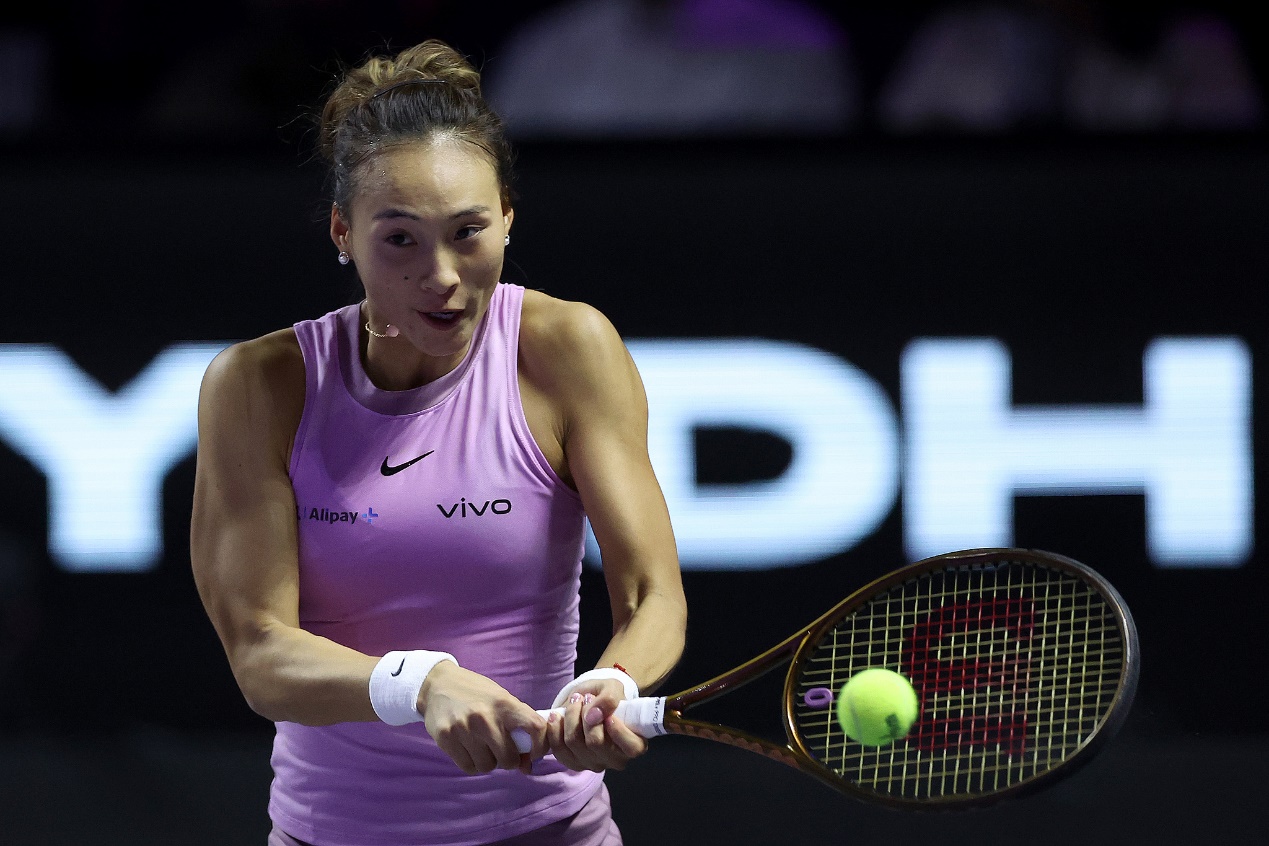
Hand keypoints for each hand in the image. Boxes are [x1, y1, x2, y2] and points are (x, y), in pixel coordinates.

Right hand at [418, 662, 546, 774]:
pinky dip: (472, 763)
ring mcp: (464, 728)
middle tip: (501, 750)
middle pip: (509, 759)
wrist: (437, 684)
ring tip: (482, 746)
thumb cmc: (476, 694)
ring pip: (487, 766)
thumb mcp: (501, 700)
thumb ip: (518, 728)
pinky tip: (468, 749)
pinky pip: (468, 767)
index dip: (540, 745)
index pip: (535, 727)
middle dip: (508, 760)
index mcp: (504, 703)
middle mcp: (485, 716)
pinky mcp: (446, 738)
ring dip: (488, 762)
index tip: (534, 752)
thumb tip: (528, 768)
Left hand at [545, 677, 647, 771]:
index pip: (632, 748)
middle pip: (595, 743)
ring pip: (574, 743)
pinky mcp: (573, 763)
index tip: (609, 715)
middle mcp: (615, 759)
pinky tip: (556, 716)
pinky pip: (558, 749)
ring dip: (570, 717)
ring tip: (574, 702)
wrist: (589, 700)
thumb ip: (608, 699)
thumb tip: (593, 716)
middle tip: (585, 698)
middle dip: (586, 715)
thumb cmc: (606, 696)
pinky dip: (554, 730)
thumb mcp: (613, 688)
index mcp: (634, 743)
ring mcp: (593, 763)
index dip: (619, 732)